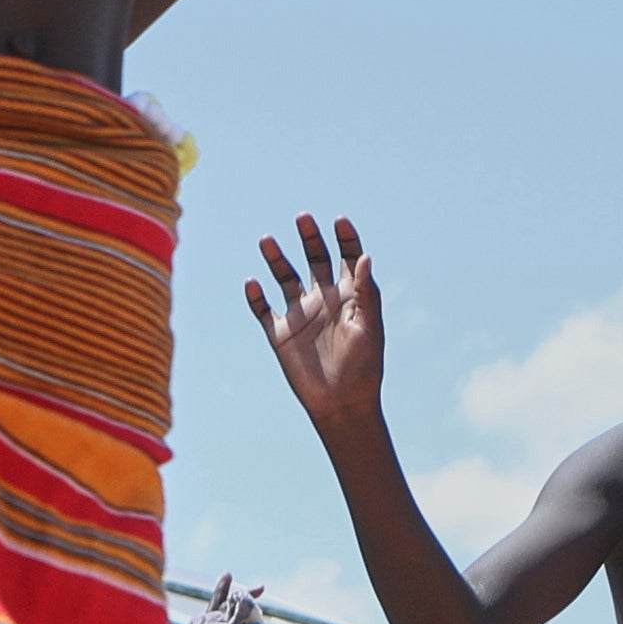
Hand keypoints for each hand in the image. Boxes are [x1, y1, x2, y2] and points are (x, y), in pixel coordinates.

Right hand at [244, 215, 392, 434]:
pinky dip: (255, 296)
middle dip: (309, 238)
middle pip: (315, 259)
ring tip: (266, 239)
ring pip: (284, 278)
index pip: (347, 258)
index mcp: (349, 296)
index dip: (345, 238)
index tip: (339, 221)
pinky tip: (252, 282)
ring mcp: (301, 315)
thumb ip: (366, 292)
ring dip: (276, 259)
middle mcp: (324, 300)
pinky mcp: (281, 334)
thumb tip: (365, 257)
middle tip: (303, 218)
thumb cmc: (364, 368)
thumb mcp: (369, 328)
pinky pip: (263, 310)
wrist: (342, 405)